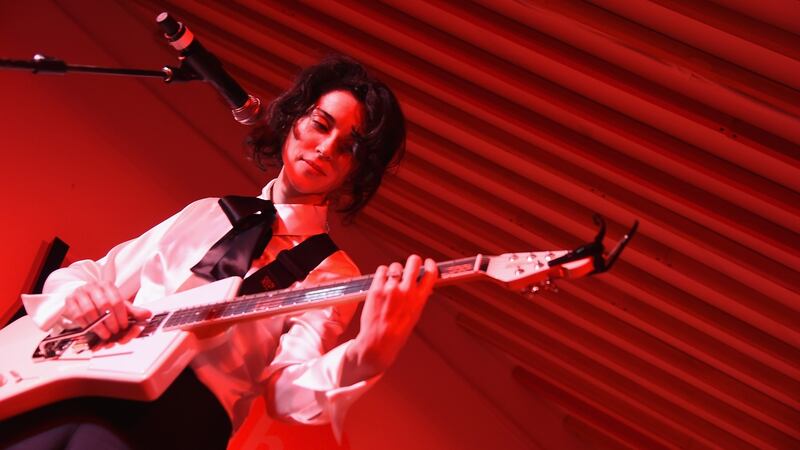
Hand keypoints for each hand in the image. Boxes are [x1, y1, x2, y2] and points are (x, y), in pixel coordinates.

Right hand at [63, 281, 150, 339]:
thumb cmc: (102, 301)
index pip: (117, 300)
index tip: (124, 326)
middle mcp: (93, 287)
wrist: (83, 297)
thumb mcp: (118, 304)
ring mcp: (80, 293)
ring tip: (106, 334)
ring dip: (99, 325)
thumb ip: (132, 311)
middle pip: (103, 305)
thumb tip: (147, 314)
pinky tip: (93, 331)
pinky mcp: (69, 301)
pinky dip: (86, 325)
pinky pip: (77, 315)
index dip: (122, 315)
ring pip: (89, 310)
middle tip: (115, 332)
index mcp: (107, 285)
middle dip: (111, 321)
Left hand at [343, 255, 437, 383]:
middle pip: (414, 262)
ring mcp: (390, 289)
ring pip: (395, 266)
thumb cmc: (396, 333)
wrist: (378, 342)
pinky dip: (382, 274)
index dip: (431, 265)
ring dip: (395, 271)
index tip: (429, 263)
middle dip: (414, 261)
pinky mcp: (376, 288)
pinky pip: (381, 270)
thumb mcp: (414, 315)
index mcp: (419, 299)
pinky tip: (382, 281)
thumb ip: (417, 299)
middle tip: (412, 264)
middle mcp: (406, 291)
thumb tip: (420, 286)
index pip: (431, 273)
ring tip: (392, 280)